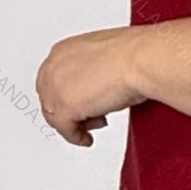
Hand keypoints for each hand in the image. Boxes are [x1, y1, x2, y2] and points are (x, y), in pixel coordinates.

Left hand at [35, 26, 149, 146]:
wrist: (140, 59)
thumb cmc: (133, 54)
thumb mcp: (104, 56)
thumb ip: (91, 70)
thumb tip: (97, 85)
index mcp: (62, 51)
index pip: (54, 80)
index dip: (66, 94)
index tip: (80, 102)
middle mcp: (54, 67)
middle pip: (50, 98)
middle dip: (68, 110)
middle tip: (87, 117)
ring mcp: (57, 88)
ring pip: (55, 115)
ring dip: (73, 124)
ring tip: (94, 125)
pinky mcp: (65, 108)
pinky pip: (66, 130)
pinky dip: (76, 137)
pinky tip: (86, 138)